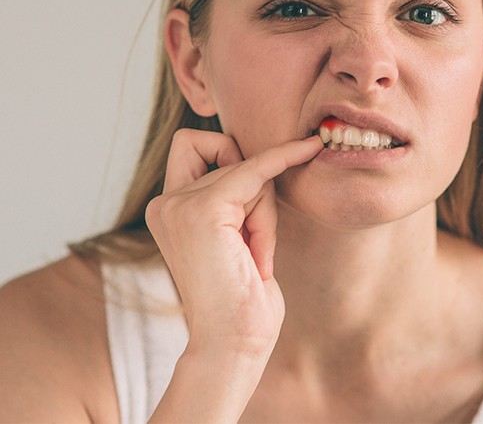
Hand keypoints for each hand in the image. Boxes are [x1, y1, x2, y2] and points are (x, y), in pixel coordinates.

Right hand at [145, 128, 322, 358]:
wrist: (233, 345)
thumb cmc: (241, 299)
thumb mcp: (232, 236)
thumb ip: (232, 198)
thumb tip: (260, 159)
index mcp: (168, 209)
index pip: (193, 146)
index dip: (224, 147)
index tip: (265, 150)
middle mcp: (165, 203)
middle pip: (226, 155)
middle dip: (254, 192)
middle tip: (254, 242)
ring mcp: (179, 205)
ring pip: (246, 169)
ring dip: (264, 212)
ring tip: (255, 257)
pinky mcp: (204, 210)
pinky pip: (257, 169)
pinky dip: (284, 158)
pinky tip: (308, 148)